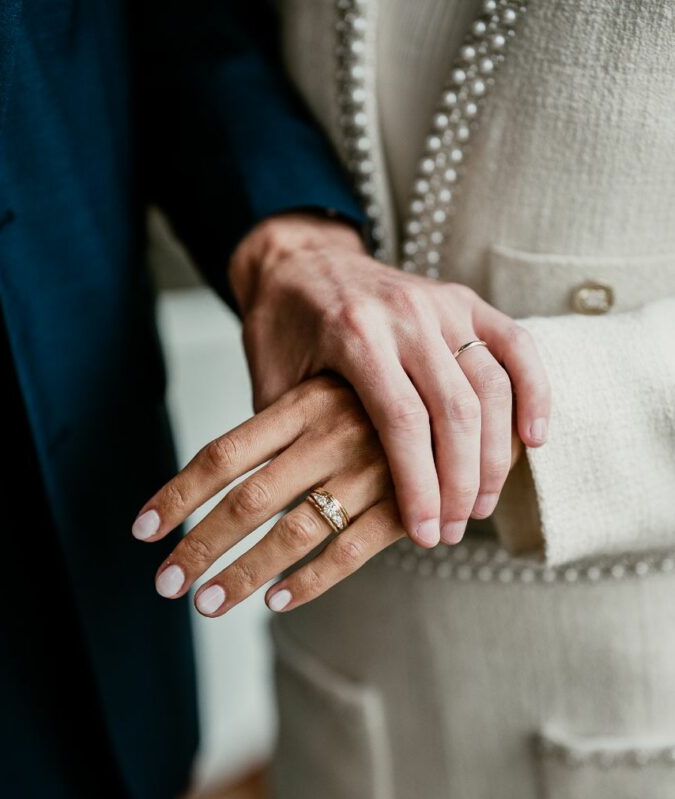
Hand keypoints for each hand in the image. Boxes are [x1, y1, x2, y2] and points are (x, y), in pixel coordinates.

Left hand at [130, 377, 403, 614]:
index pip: (222, 454)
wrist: (476, 357)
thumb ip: (279, 423)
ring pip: (295, 533)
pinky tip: (279, 601)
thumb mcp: (322, 379)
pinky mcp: (408, 501)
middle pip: (248, 500)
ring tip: (209, 604)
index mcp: (305, 401)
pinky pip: (353, 550)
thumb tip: (216, 479)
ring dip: (246, 575)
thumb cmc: (379, 379)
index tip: (143, 532)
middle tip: (166, 586)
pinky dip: (312, 581)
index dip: (178, 496)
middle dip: (200, 548)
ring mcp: (372, 468)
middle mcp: (334, 432)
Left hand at [228, 212, 550, 548]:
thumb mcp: (270, 381)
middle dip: (461, 483)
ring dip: (495, 454)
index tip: (425, 534)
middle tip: (455, 530)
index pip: (403, 423)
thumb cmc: (283, 328)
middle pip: (456, 411)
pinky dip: (534, 392)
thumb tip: (309, 510)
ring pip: (491, 386)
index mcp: (355, 333)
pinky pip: (516, 346)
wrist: (299, 257)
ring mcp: (442, 303)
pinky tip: (533, 440)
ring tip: (481, 505)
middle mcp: (406, 314)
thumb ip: (291, 437)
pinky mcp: (465, 300)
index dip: (420, 486)